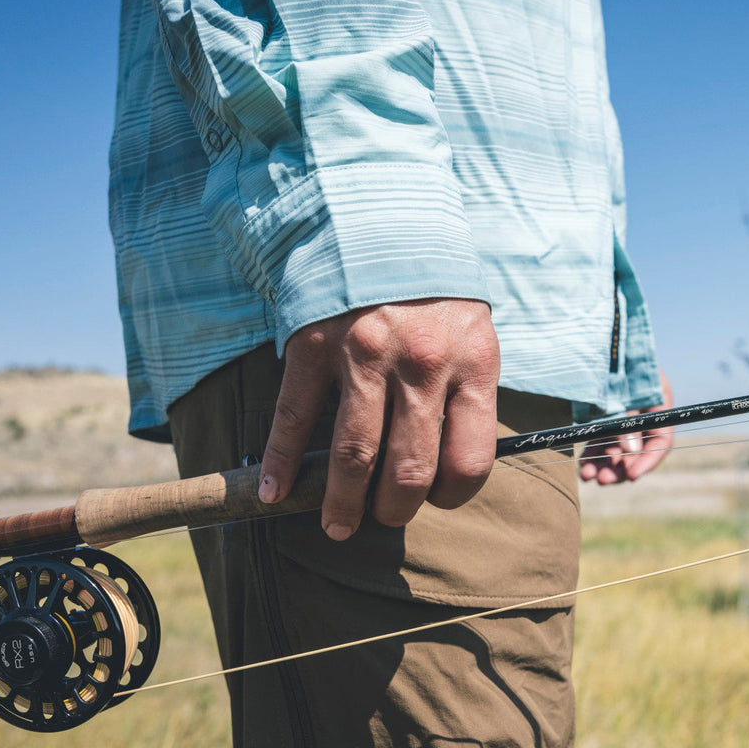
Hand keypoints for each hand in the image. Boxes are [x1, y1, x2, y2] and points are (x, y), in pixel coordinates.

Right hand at [258, 298, 500, 539]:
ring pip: (353, 456)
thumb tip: (451, 466)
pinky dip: (280, 462)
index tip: (435, 500)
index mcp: (471, 364)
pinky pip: (295, 419)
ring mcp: (364, 356)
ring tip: (337, 527)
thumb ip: (468, 394)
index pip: (468, 461)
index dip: (451, 496)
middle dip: (394, 510)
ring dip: (342, 504)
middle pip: (409, 470)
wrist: (379, 220)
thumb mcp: (474, 335)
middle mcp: (420, 364)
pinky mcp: (314, 347)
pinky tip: (274, 491)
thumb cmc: (434, 291)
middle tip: (383, 519)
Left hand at [579, 370, 673, 484]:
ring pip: (618, 449)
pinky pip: (603, 441)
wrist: (595, 337)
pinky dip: (594, 454)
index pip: (661, 440)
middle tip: (603, 480)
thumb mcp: (619, 390)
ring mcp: (624, 414)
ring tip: (588, 477)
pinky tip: (583, 468)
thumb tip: (628, 452)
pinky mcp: (605, 416)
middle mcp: (644, 412)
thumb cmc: (611, 359)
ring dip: (605, 464)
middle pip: (638, 449)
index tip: (630, 476)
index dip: (647, 461)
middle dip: (620, 466)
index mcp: (659, 402)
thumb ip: (624, 421)